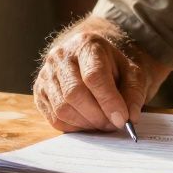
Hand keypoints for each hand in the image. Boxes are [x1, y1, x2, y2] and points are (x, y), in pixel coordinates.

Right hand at [33, 25, 148, 132]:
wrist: (90, 59)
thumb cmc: (113, 67)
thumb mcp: (131, 73)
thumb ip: (134, 94)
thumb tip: (129, 118)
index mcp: (86, 44)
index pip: (94, 75)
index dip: (109, 101)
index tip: (122, 119)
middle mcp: (60, 56)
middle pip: (74, 94)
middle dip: (97, 116)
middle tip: (113, 125)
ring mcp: (46, 74)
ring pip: (62, 108)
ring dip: (86, 123)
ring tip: (102, 123)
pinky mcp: (39, 92)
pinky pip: (54, 118)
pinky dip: (74, 127)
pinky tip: (87, 122)